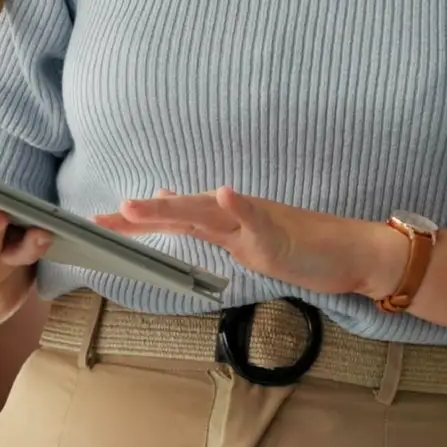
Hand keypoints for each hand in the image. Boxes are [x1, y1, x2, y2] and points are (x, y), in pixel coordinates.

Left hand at [94, 188, 405, 299]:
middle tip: (100, 220)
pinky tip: (225, 194)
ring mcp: (257, 224)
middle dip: (140, 216)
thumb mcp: (245, 237)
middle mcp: (234, 216)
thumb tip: (168, 198)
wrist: (349, 252)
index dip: (136, 221)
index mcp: (223, 222)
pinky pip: (259, 220)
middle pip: (181, 212)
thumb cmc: (300, 245)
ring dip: (174, 207)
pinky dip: (241, 207)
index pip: (172, 219)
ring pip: (210, 212)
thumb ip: (208, 222)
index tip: (96, 224)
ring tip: (139, 205)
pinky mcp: (281, 236)